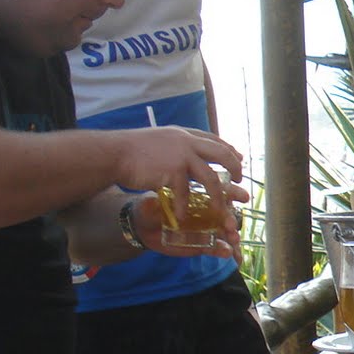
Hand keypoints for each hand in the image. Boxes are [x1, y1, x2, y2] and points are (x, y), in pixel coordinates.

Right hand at [113, 126, 243, 219]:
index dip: (229, 149)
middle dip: (234, 167)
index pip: (214, 140)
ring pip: (210, 178)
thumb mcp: (161, 139)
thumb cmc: (132, 150)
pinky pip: (186, 194)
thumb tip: (190, 150)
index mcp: (184, 135)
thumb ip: (178, 144)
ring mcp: (181, 157)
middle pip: (221, 154)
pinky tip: (183, 218)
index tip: (239, 157)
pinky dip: (185, 207)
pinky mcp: (172, 172)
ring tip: (221, 210)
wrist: (113, 153)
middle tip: (238, 180)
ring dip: (218, 196)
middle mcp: (186, 144)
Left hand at [128, 177, 248, 258]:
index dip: (232, 193)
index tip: (243, 197)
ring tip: (233, 241)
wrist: (145, 231)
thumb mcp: (148, 206)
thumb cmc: (149, 211)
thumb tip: (151, 200)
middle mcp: (207, 213)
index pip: (218, 192)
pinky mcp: (204, 244)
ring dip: (232, 236)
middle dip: (231, 219)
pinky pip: (217, 248)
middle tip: (232, 226)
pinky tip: (228, 254)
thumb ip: (151, 204)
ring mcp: (207, 229)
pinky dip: (224, 251)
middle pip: (225, 214)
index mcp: (198, 197)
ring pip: (225, 232)